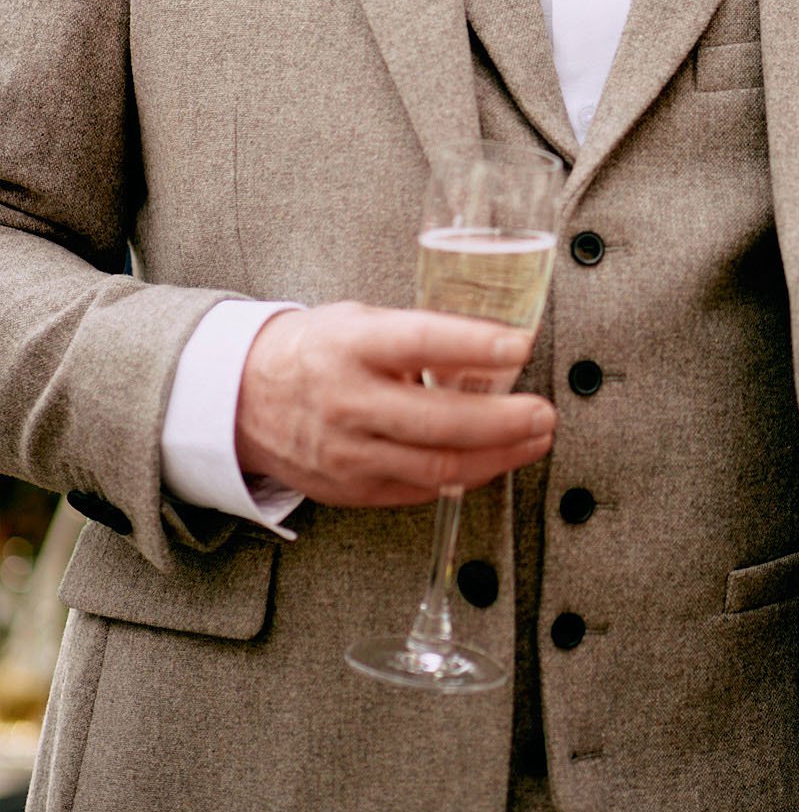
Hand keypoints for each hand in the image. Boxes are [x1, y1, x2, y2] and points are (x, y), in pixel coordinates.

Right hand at [235, 302, 554, 507]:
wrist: (241, 400)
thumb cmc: (316, 351)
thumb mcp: (360, 321)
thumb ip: (419, 333)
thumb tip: (494, 341)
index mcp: (350, 346)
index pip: (420, 343)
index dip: (474, 344)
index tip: (521, 344)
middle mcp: (348, 403)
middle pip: (438, 421)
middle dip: (504, 421)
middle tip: (544, 412)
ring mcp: (348, 454)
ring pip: (437, 467)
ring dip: (498, 456)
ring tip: (535, 439)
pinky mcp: (351, 490)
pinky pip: (420, 490)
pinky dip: (464, 476)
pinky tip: (494, 460)